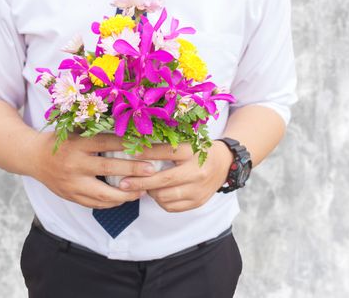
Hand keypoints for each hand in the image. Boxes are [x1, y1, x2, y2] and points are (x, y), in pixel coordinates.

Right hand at [27, 131, 156, 208]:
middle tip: (152, 171)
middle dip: (133, 171)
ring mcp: (72, 183)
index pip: (108, 143)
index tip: (148, 147)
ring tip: (143, 190)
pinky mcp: (70, 196)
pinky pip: (95, 204)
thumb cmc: (60, 140)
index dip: (129, 145)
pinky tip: (125, 198)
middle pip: (109, 169)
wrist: (32, 157)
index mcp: (77, 143)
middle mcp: (74, 163)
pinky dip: (112, 202)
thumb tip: (128, 125)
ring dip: (126, 194)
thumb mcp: (75, 129)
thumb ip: (96, 128)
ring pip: (103, 193)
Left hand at [117, 141, 232, 211]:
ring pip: (165, 196)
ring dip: (151, 192)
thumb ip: (165, 145)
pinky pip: (171, 207)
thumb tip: (136, 147)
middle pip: (163, 180)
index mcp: (193, 152)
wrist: (224, 163)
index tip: (130, 154)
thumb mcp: (185, 142)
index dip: (147, 153)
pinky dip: (160, 201)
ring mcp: (198, 189)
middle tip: (124, 183)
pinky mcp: (198, 202)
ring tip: (145, 185)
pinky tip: (158, 192)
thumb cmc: (198, 150)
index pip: (166, 151)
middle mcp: (197, 171)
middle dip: (140, 182)